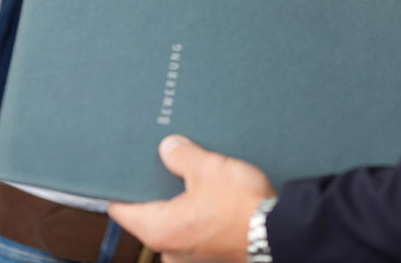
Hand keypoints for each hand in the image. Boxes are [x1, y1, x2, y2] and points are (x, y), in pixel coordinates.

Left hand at [108, 136, 273, 262]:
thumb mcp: (208, 168)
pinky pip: (196, 232)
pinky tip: (216, 199)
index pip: (122, 208)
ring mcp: (191, 257)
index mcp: (158, 230)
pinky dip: (201, 217)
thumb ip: (182, 156)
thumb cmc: (241, 208)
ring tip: (200, 181)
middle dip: (162, 191)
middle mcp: (169, 250)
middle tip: (172, 167)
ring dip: (184, 204)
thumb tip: (169, 148)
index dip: (124, 185)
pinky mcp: (211, 256)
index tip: (128, 170)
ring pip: (176, 224)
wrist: (278, 233)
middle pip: (151, 214)